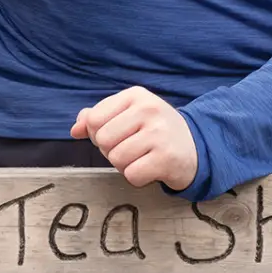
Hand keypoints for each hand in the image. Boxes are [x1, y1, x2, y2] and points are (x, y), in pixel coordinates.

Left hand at [70, 86, 198, 190]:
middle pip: (103, 140)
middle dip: (111, 151)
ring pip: (116, 159)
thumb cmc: (154, 131)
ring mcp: (159, 133)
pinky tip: (151, 168)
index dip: (99, 134)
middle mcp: (148, 109)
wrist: (196, 148)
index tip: (118, 135)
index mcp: (135, 95)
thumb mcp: (128, 115)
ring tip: (142, 158)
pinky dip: (138, 177)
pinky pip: (131, 175)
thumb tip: (75, 130)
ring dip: (125, 165)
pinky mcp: (167, 158)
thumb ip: (97, 118)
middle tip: (132, 149)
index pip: (94, 119)